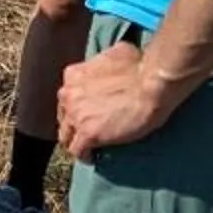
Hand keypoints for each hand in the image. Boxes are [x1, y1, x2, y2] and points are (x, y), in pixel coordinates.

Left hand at [56, 39, 177, 157]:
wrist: (149, 84)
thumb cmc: (139, 66)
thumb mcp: (114, 54)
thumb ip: (104, 62)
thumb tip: (113, 64)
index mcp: (72, 75)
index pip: (67, 97)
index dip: (77, 107)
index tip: (89, 114)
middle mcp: (68, 94)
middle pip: (63, 116)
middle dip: (74, 125)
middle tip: (87, 132)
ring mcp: (76, 115)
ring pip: (66, 136)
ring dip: (76, 142)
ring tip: (88, 148)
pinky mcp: (88, 134)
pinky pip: (78, 151)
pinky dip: (85, 156)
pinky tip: (93, 158)